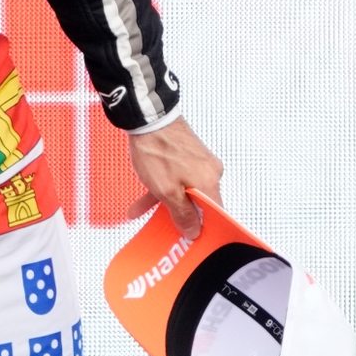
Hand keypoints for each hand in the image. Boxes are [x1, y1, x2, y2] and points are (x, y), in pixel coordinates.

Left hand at [127, 117, 223, 237]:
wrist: (147, 118)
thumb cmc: (157, 152)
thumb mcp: (166, 191)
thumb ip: (182, 213)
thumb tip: (194, 231)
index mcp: (209, 182)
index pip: (215, 214)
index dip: (203, 227)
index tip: (190, 237)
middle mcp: (209, 172)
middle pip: (199, 203)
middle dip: (178, 216)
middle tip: (162, 228)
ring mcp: (198, 162)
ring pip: (184, 190)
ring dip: (163, 202)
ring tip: (139, 211)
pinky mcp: (187, 155)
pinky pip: (177, 178)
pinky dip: (161, 188)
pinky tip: (141, 200)